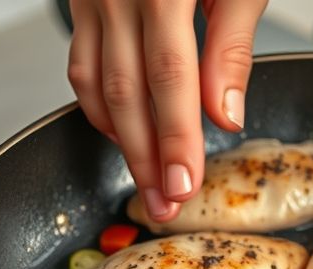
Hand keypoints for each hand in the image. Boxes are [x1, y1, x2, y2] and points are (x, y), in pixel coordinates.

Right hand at [67, 0, 266, 221]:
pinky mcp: (82, 3)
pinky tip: (124, 134)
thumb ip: (231, 45)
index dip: (176, 139)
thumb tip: (225, 115)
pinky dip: (99, 108)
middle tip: (164, 204)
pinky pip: (81, 65)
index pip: (171, 78)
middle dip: (146, 159)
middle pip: (127, 94)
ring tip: (148, 182)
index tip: (184, 185)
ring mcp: (94, 0)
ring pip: (97, 87)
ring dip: (122, 142)